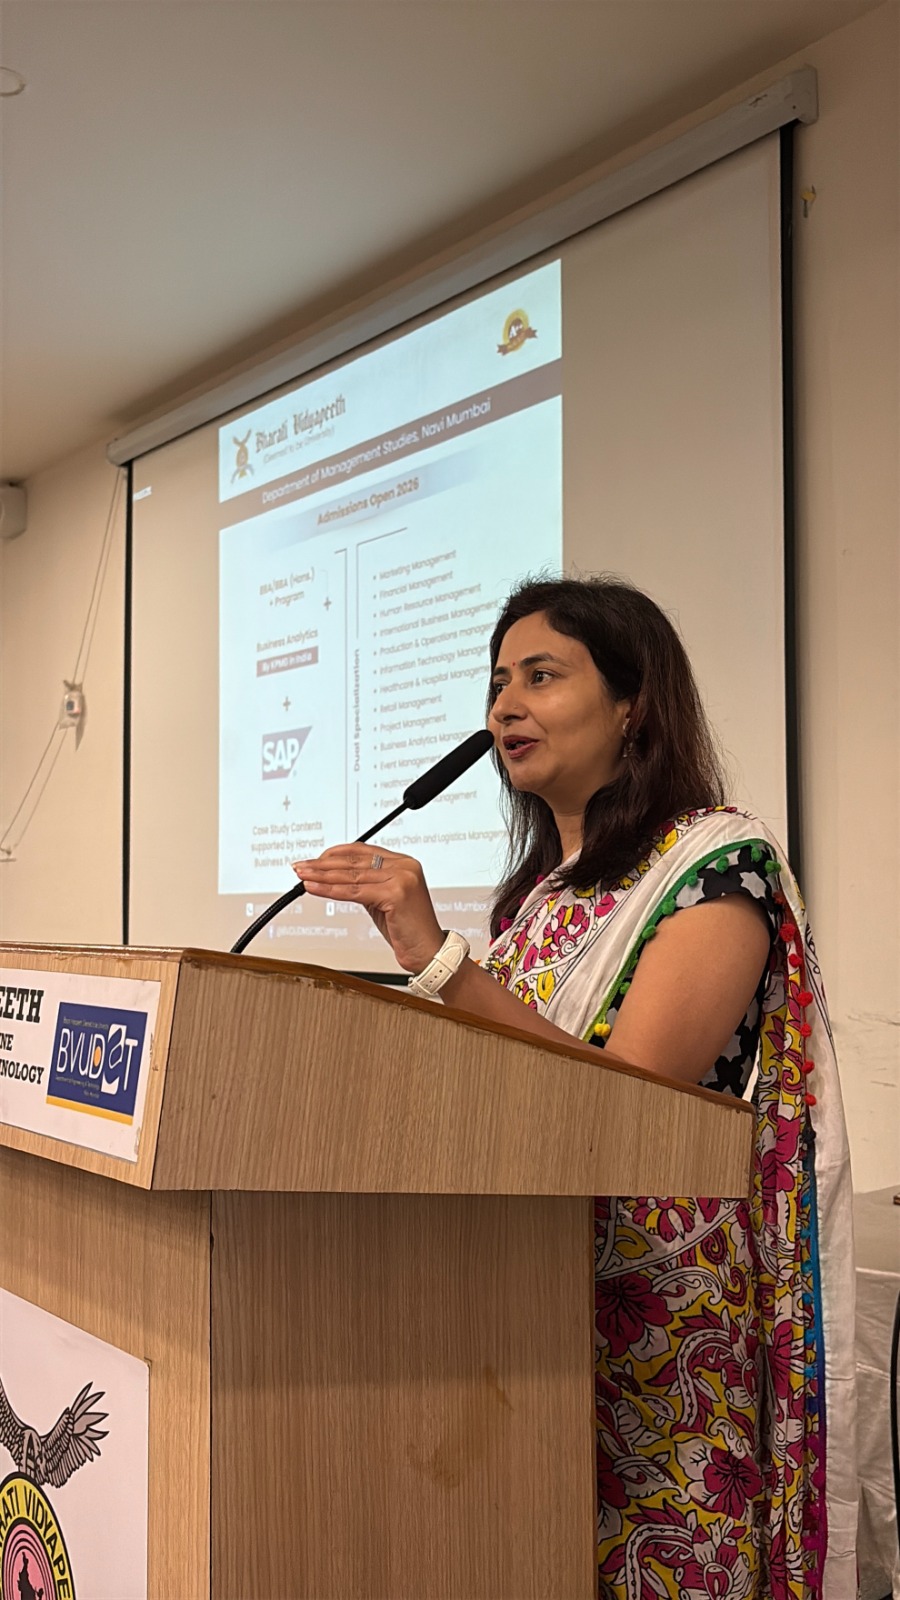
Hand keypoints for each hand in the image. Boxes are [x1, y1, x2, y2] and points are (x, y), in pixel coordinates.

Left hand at [292, 845, 444, 973]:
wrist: (429, 952)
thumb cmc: (407, 930)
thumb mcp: (383, 901)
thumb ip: (366, 885)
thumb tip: (335, 877)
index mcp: (404, 863)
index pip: (362, 851)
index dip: (335, 854)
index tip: (314, 860)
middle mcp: (405, 866)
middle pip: (354, 861)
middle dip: (322, 864)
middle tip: (301, 866)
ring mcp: (402, 878)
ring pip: (351, 876)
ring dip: (322, 876)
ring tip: (302, 876)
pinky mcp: (396, 894)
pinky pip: (355, 892)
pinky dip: (331, 890)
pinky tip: (314, 888)